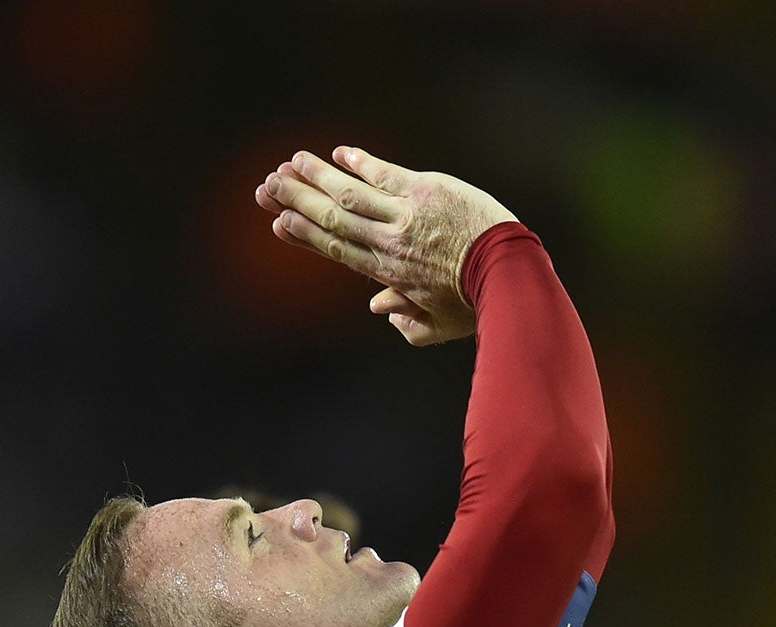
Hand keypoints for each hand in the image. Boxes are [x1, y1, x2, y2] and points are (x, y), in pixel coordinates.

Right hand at [255, 145, 515, 345]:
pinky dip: (357, 162)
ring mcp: (404, 214)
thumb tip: (378, 308)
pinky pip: (382, 172)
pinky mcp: (425, 189)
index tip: (278, 222)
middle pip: (331, 219)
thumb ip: (405, 320)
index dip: (304, 235)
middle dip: (296, 202)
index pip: (335, 249)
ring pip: (348, 193)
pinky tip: (337, 152)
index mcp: (386, 272)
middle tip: (267, 187)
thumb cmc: (477, 304)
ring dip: (315, 177)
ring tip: (289, 164)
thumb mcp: (438, 324)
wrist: (509, 275)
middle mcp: (387, 242)